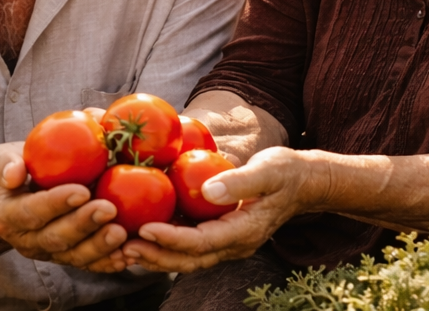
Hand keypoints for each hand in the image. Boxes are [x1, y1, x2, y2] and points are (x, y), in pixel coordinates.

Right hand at [0, 142, 130, 272]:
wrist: (14, 194)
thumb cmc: (11, 169)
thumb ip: (2, 163)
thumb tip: (13, 174)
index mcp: (8, 215)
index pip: (31, 211)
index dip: (56, 204)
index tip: (81, 191)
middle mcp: (27, 239)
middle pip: (56, 237)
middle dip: (83, 225)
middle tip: (109, 209)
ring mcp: (49, 251)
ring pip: (74, 255)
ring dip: (99, 246)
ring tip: (121, 232)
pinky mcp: (68, 256)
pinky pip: (88, 263)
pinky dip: (108, 261)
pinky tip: (127, 255)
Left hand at [122, 147, 321, 273]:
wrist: (304, 183)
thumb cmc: (287, 172)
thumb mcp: (269, 170)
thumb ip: (241, 181)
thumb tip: (210, 191)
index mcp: (245, 231)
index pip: (203, 242)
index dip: (173, 239)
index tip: (146, 230)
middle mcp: (234, 244)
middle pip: (190, 259)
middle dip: (156, 257)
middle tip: (124, 248)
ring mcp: (227, 242)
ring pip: (188, 258)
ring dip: (156, 256)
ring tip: (124, 248)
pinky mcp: (220, 234)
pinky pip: (190, 246)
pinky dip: (165, 245)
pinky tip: (142, 235)